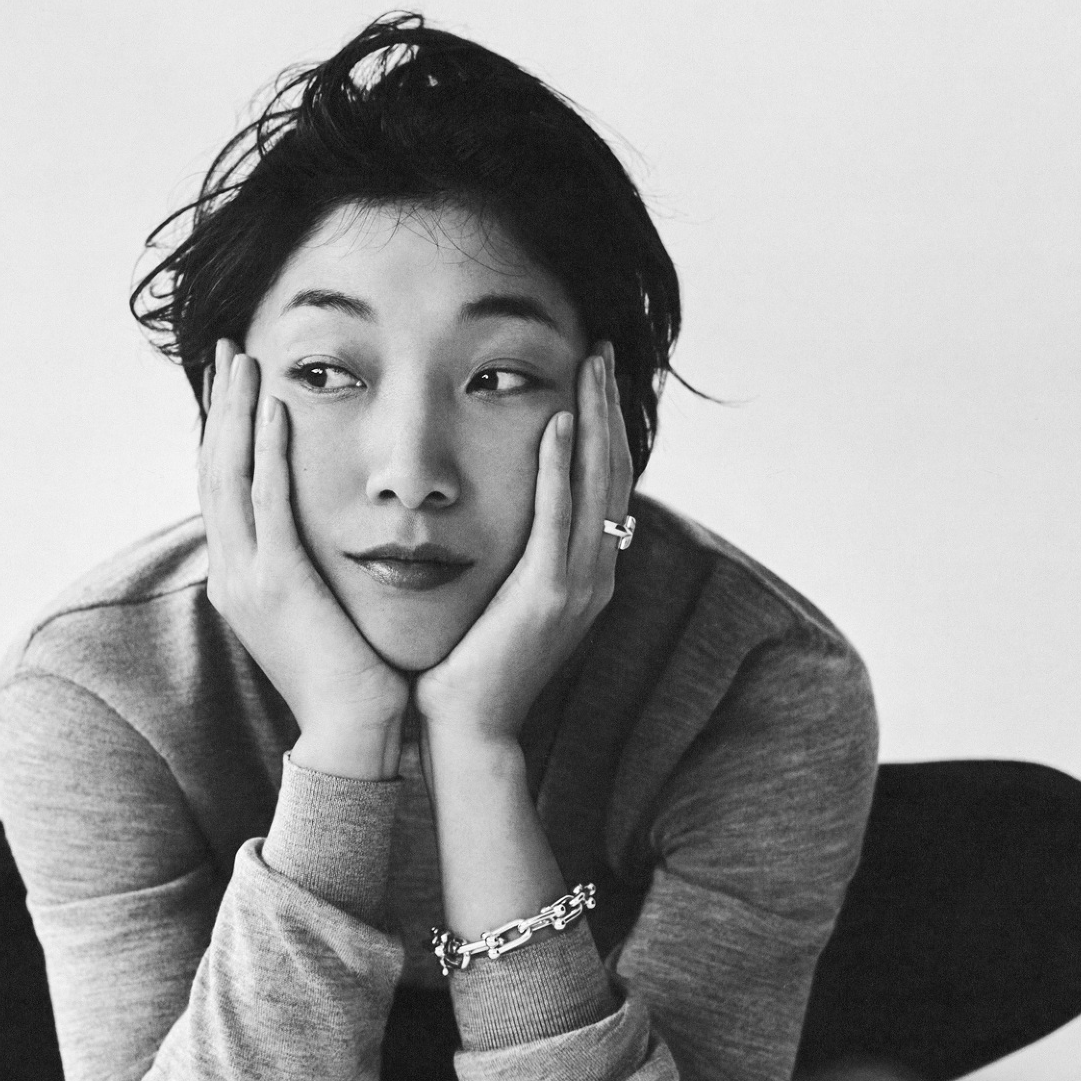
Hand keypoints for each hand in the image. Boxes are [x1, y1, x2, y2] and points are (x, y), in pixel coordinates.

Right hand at [199, 339, 408, 778]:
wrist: (352, 733)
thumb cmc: (349, 678)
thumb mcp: (318, 613)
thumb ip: (308, 572)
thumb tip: (322, 541)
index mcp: (240, 580)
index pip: (224, 491)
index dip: (225, 434)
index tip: (236, 387)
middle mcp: (232, 574)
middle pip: (214, 472)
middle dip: (221, 409)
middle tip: (228, 352)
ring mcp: (249, 579)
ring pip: (230, 477)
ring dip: (236, 414)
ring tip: (244, 361)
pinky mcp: (279, 584)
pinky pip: (268, 503)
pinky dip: (267, 452)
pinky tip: (273, 410)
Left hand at [414, 342, 632, 746]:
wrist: (467, 730)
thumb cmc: (469, 666)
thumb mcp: (501, 600)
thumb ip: (514, 556)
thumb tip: (497, 511)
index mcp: (586, 574)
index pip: (604, 484)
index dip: (604, 427)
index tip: (593, 376)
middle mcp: (596, 575)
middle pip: (613, 472)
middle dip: (609, 407)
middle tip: (600, 350)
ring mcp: (580, 586)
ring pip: (598, 485)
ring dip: (595, 420)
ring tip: (591, 366)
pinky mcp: (550, 596)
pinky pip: (560, 518)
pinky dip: (562, 468)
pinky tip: (558, 422)